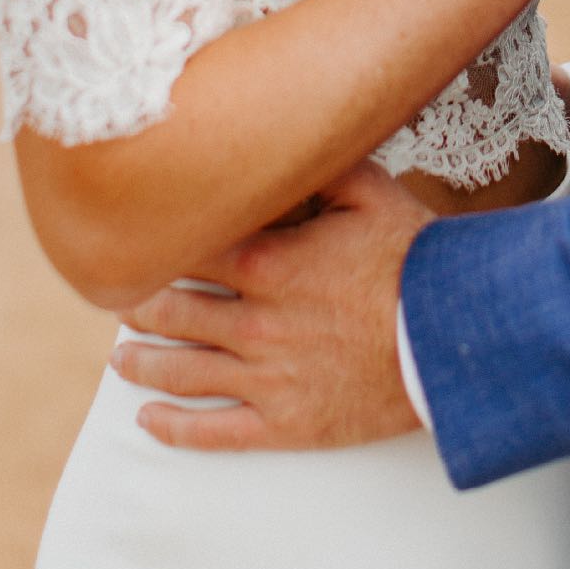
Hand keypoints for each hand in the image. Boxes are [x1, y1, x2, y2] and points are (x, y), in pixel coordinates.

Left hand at [111, 163, 431, 451]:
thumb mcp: (372, 194)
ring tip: (121, 360)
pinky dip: (174, 427)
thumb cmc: (414, 260)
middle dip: (138, 307)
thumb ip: (322, 167)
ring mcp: (267, 377)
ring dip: (144, 364)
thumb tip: (291, 136)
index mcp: (269, 264)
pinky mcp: (284, 423)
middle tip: (117, 302)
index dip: (156, 250)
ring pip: (184, 372)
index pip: (189, 254)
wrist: (452, 337)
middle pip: (175, 313)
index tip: (134, 245)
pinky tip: (149, 421)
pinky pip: (215, 432)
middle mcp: (256, 322)